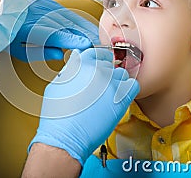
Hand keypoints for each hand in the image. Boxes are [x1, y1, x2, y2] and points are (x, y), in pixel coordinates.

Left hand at [10, 0, 98, 61]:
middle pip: (64, 25)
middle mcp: (35, 15)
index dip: (70, 39)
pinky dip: (79, 20)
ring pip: (68, 17)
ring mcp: (41, 6)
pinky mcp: (47, 3)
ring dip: (84, 27)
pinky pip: (67, 12)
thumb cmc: (9, 36)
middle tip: (97, 46)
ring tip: (97, 38)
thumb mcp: (19, 51)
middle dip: (83, 35)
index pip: (52, 34)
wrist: (0, 13)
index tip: (85, 44)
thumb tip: (60, 54)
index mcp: (26, 29)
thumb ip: (41, 53)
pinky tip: (88, 28)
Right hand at [28, 48, 139, 165]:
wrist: (65, 137)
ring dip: (117, 82)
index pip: (99, 53)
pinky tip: (119, 98)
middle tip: (100, 88)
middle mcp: (98, 71)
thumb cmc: (58, 116)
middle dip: (107, 74)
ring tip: (108, 95)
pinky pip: (133, 87)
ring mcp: (111, 84)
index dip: (100, 60)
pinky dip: (128, 90)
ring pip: (123, 75)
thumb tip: (77, 58)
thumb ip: (71, 68)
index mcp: (82, 64)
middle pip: (111, 65)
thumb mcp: (57, 85)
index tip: (101, 67)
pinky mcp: (121, 100)